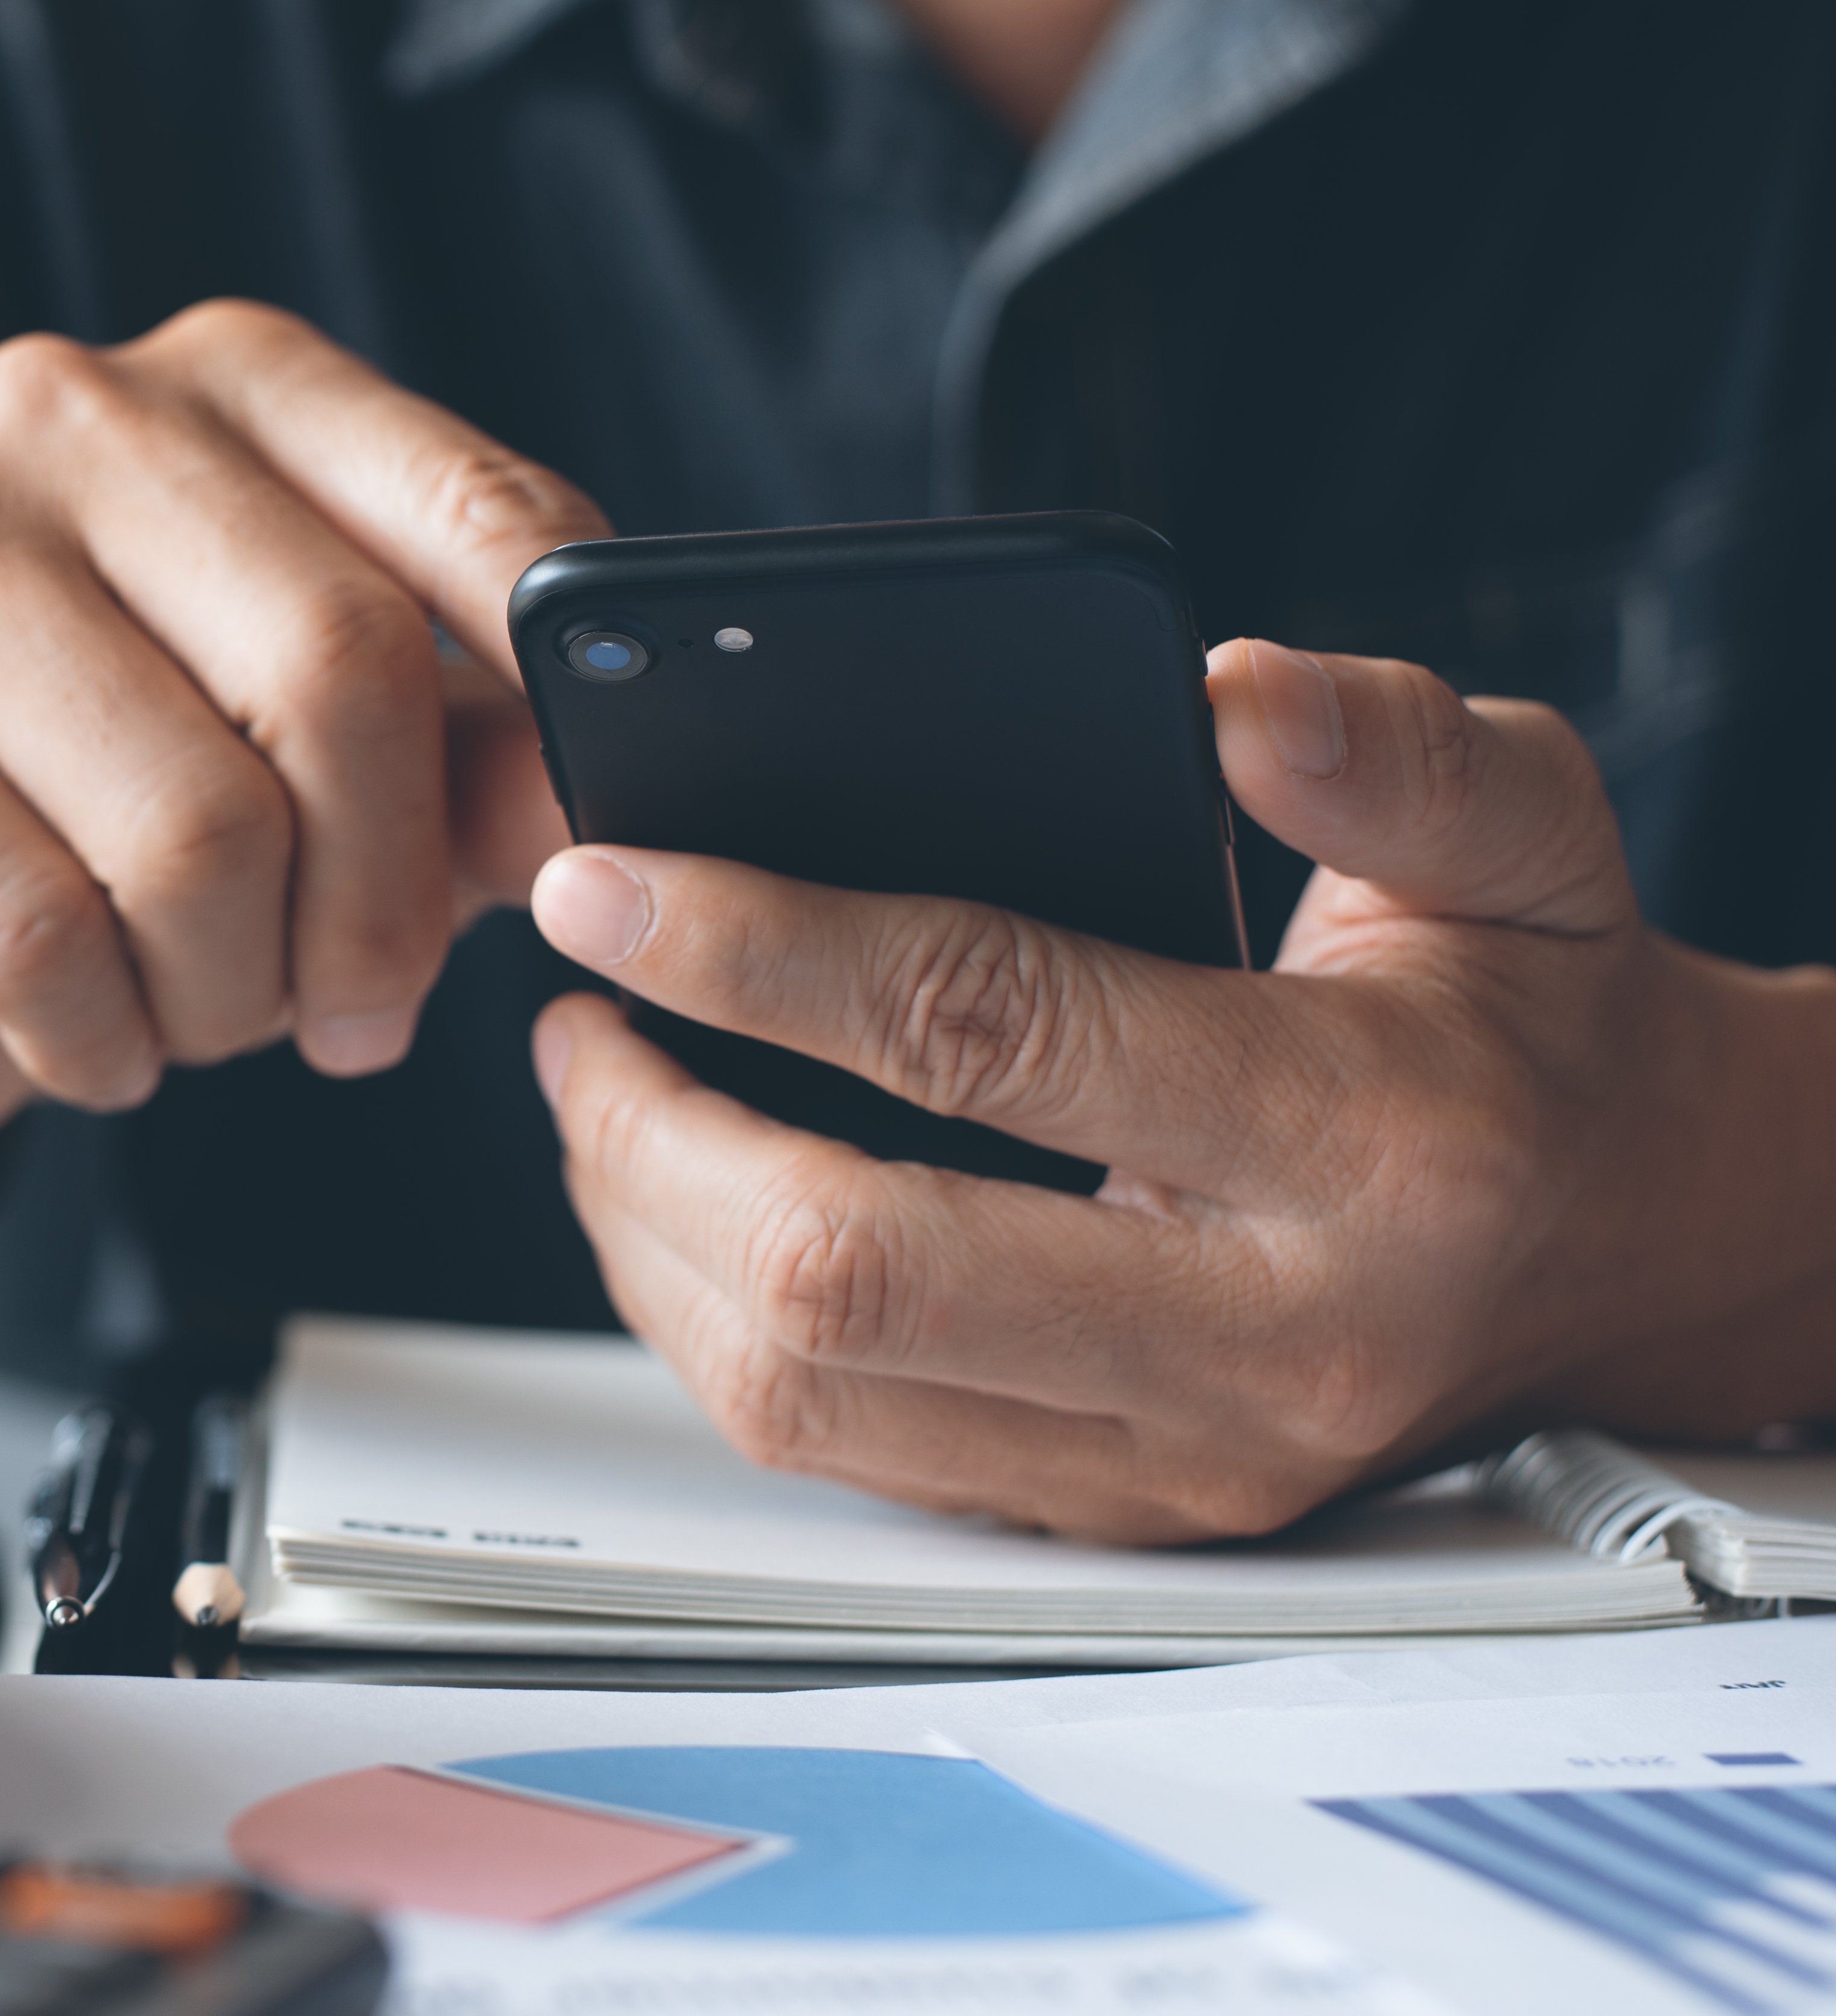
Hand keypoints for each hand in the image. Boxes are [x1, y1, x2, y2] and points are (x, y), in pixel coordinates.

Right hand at [0, 302, 595, 1328]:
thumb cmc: (109, 828)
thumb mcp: (329, 776)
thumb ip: (473, 763)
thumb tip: (607, 807)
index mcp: (225, 380)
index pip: (473, 514)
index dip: (559, 698)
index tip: (580, 843)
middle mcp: (56, 415)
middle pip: (336, 670)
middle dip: (382, 901)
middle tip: (361, 1011)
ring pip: (191, 830)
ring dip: (233, 991)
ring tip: (196, 1007)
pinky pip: (33, 934)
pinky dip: (101, 1040)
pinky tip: (82, 1033)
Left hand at [527, 638, 1835, 1541]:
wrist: (1641, 1242)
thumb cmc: (1543, 1026)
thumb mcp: (1528, 840)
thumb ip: (1388, 751)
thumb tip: (1229, 696)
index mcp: (1358, 1144)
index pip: (985, 1033)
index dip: (758, 950)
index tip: (605, 884)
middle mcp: (1260, 1342)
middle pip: (849, 1274)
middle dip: (651, 1130)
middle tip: (574, 1004)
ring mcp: (1174, 1466)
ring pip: (807, 1398)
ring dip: (647, 1235)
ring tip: (598, 1091)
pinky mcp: (1110, 1519)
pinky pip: (840, 1457)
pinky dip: (712, 1324)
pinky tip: (682, 1203)